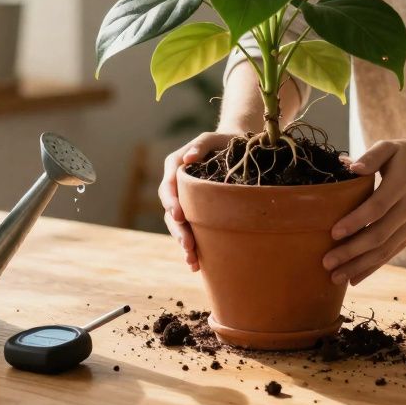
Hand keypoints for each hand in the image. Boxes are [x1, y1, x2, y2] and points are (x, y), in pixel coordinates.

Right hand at [158, 131, 236, 271]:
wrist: (236, 149)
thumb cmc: (223, 141)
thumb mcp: (212, 138)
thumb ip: (200, 146)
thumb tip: (189, 158)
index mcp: (175, 168)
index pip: (168, 187)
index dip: (171, 202)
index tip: (179, 214)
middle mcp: (177, 187)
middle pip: (171, 212)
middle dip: (178, 230)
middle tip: (187, 244)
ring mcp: (186, 202)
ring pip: (179, 226)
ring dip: (183, 243)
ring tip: (191, 260)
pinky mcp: (196, 214)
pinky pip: (191, 232)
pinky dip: (192, 249)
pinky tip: (196, 266)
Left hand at [322, 135, 405, 285]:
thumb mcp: (391, 146)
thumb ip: (371, 156)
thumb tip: (350, 166)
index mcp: (402, 184)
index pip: (377, 207)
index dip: (356, 221)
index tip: (333, 233)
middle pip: (380, 234)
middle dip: (352, 251)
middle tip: (326, 262)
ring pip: (386, 250)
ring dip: (360, 266)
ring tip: (335, 277)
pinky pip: (392, 253)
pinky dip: (373, 267)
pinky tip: (354, 278)